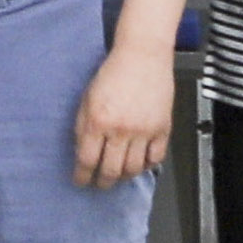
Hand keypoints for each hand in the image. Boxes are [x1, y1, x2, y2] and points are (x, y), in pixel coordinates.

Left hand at [75, 36, 178, 189]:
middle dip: (102, 182)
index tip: (80, 181)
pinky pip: (155, 158)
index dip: (82, 175)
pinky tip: (138, 164)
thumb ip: (83, 126)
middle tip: (99, 184)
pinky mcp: (163, 129)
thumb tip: (82, 152)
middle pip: (111, 169)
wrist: (142, 58)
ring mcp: (144, 131)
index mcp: (97, 121)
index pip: (87, 159)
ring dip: (123, 176)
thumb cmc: (112, 74)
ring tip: (117, 176)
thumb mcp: (86, 99)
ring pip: (133, 168)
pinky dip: (146, 166)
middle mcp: (121, 129)